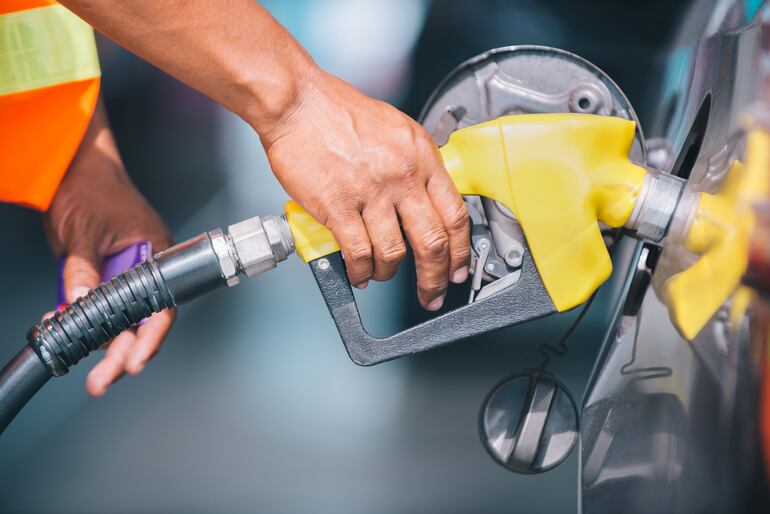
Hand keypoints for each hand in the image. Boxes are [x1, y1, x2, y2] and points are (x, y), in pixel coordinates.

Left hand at [43, 101, 173, 396]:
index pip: (161, 307)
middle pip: (138, 322)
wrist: (73, 163)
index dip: (150, 338)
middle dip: (120, 353)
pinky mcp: (99, 271)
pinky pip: (93, 303)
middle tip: (102, 380)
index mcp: (157, 256)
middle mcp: (144, 269)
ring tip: (79, 362)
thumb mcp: (85, 230)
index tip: (135, 362)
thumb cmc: (94, 184)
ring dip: (97, 340)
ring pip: (115, 318)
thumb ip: (84, 269)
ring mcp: (121, 271)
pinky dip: (79, 319)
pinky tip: (63, 328)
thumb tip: (81, 305)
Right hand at [260, 67, 470, 309]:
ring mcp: (371, 192)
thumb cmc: (339, 111)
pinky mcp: (338, 206)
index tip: (458, 268)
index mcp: (421, 156)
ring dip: (389, 273)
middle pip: (433, 242)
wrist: (298, 103)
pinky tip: (358, 272)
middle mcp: (402, 176)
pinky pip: (357, 252)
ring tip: (381, 275)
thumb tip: (425, 197)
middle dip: (435, 278)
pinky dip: (360, 270)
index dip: (460, 250)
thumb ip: (415, 163)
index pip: (455, 214)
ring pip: (394, 253)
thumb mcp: (396, 128)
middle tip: (432, 293)